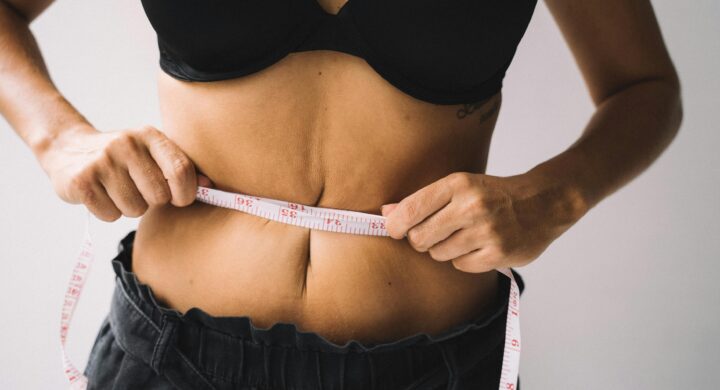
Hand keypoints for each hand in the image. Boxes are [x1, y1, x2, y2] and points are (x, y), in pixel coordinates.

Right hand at [37, 124, 213, 221]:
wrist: (67, 150)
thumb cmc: (123, 159)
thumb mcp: (151, 153)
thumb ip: (181, 168)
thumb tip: (210, 186)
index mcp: (150, 136)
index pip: (180, 170)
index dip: (185, 192)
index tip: (179, 198)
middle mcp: (126, 144)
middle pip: (159, 196)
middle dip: (152, 201)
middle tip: (137, 189)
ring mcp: (102, 161)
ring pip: (135, 209)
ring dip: (129, 208)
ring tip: (116, 189)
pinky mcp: (82, 181)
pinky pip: (111, 215)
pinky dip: (108, 212)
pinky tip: (100, 194)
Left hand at [380, 172, 576, 272]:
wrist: (543, 202)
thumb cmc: (493, 194)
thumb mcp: (460, 186)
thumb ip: (423, 200)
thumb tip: (386, 213)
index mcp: (458, 184)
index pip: (411, 209)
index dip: (395, 224)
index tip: (394, 229)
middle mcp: (472, 206)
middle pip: (419, 237)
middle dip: (420, 239)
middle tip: (434, 233)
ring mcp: (486, 231)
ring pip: (438, 254)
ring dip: (444, 249)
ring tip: (463, 236)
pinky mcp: (498, 253)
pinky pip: (460, 265)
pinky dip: (464, 259)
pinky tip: (478, 246)